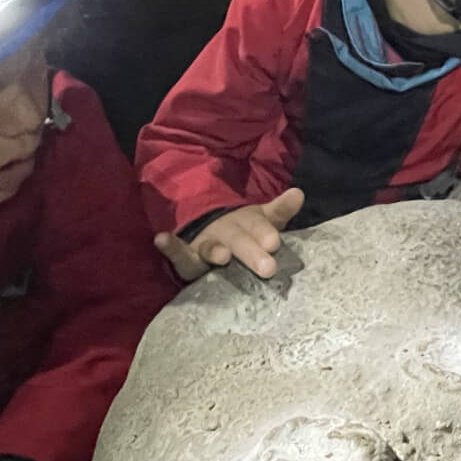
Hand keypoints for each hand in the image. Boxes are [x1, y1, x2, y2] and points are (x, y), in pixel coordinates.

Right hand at [154, 187, 304, 280]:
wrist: (208, 227)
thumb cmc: (243, 231)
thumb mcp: (262, 222)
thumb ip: (279, 211)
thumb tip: (299, 193)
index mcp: (247, 222)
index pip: (258, 224)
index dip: (264, 232)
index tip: (274, 242)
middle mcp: (226, 231)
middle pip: (239, 240)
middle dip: (251, 252)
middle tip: (267, 267)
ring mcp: (206, 243)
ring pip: (211, 248)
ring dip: (215, 251)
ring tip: (223, 257)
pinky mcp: (187, 258)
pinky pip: (178, 254)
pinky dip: (169, 246)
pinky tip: (160, 239)